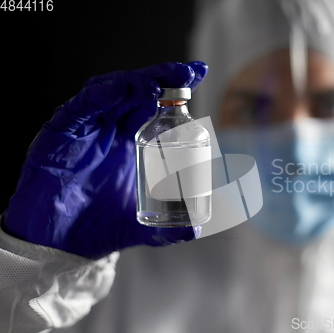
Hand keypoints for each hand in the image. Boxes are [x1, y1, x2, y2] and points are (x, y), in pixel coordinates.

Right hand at [2, 61, 207, 259]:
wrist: (56, 247)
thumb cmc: (96, 228)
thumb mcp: (139, 226)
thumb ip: (166, 231)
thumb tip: (194, 233)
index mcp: (131, 145)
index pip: (155, 106)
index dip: (176, 88)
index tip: (199, 73)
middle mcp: (110, 132)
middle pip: (136, 93)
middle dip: (162, 78)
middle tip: (187, 72)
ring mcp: (85, 132)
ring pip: (108, 93)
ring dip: (132, 83)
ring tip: (156, 84)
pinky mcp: (58, 138)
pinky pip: (76, 110)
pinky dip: (96, 97)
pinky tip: (117, 90)